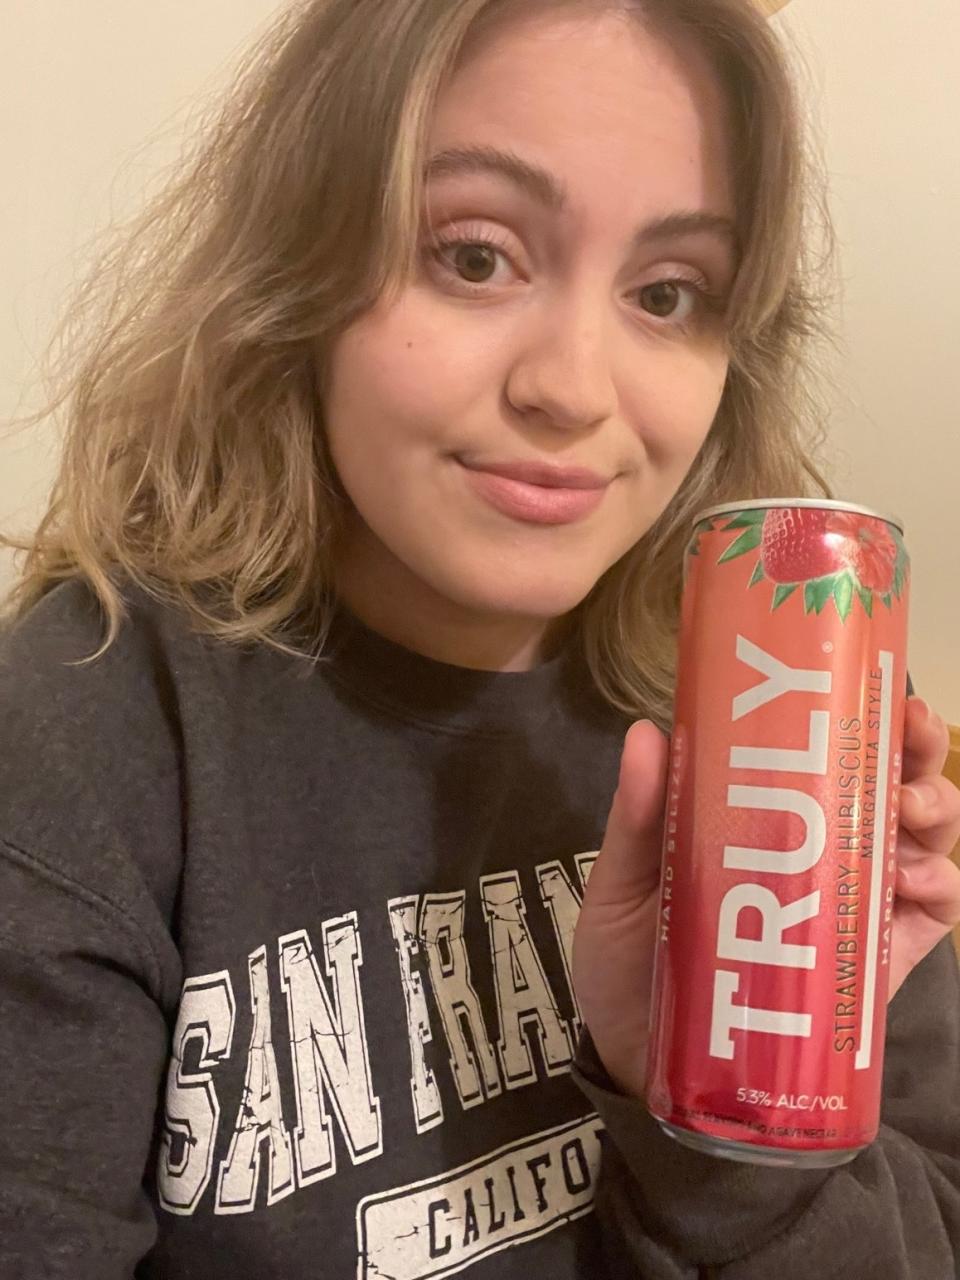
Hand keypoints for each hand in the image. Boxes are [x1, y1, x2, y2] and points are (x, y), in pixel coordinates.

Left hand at [573, 700, 959, 1099]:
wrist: (642, 1064)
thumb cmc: (630, 963)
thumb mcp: (623, 886)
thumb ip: (637, 819)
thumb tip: (649, 733)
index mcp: (763, 818)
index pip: (826, 750)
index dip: (861, 713)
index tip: (874, 688)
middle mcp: (819, 851)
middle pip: (890, 782)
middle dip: (917, 749)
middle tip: (909, 734)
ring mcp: (850, 904)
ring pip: (922, 838)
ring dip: (933, 807)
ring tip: (905, 806)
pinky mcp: (872, 962)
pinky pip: (931, 914)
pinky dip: (937, 884)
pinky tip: (907, 878)